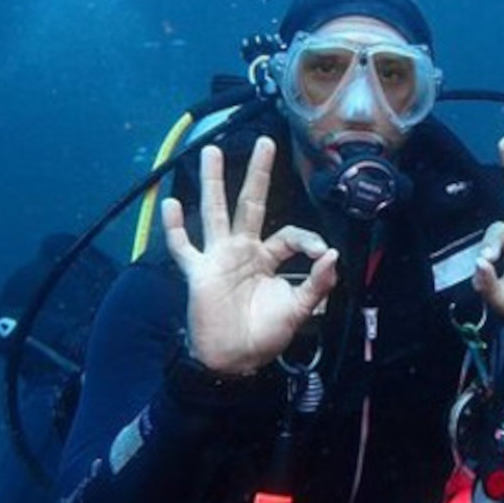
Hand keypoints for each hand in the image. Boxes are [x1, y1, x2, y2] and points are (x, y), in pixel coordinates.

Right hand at [161, 137, 338, 374]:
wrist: (234, 361)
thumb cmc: (265, 335)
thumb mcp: (299, 309)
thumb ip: (318, 283)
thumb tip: (333, 255)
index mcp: (268, 257)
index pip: (289, 234)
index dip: (307, 239)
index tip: (321, 253)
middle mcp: (243, 250)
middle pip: (251, 203)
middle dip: (258, 173)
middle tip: (265, 141)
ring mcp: (218, 257)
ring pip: (216, 212)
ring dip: (213, 182)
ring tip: (211, 151)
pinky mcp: (199, 272)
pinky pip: (184, 247)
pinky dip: (175, 228)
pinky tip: (170, 204)